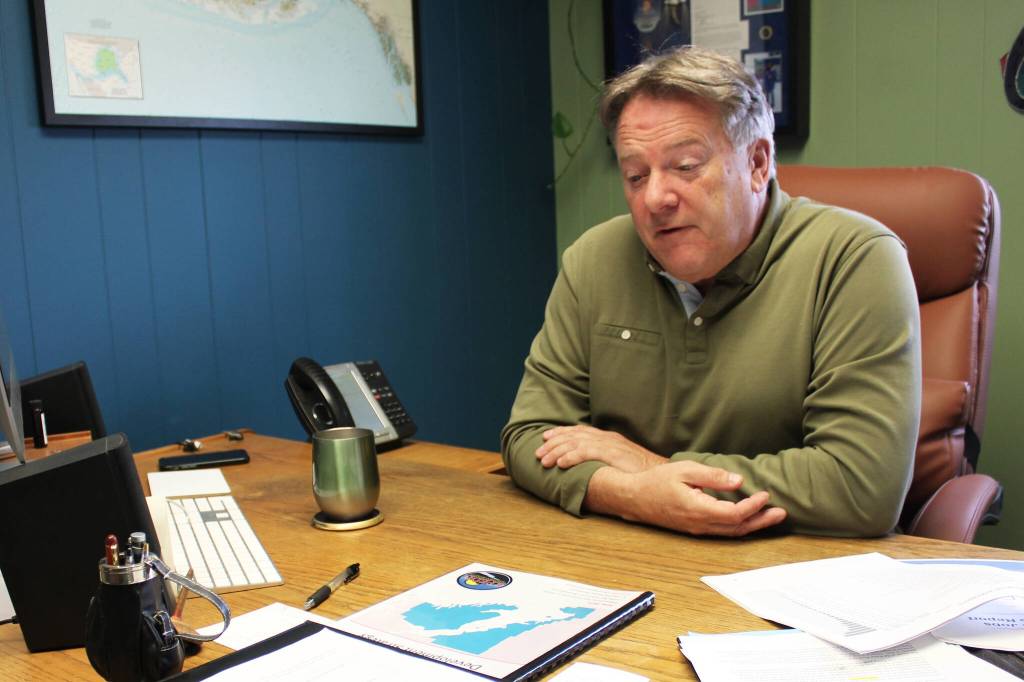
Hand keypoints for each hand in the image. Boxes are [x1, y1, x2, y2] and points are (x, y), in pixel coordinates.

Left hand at [536, 425, 663, 472]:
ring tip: (544, 460)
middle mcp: (608, 438)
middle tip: (539, 452)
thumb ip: (607, 461)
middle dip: (554, 442)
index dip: (561, 433)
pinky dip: (571, 457)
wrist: (663, 473)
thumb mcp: (621, 462)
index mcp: (609, 438)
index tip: (546, 437)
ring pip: (576, 443)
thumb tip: (591, 468)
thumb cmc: (643, 472)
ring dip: (557, 451)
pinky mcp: (613, 454)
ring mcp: (611, 445)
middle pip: (574, 435)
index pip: (580, 432)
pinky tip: (560, 463)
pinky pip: (587, 452)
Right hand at [585, 461, 787, 536]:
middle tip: (781, 513)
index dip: (753, 506)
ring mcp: (697, 530)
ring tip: (770, 517)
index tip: (764, 494)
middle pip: (737, 528)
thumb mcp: (685, 470)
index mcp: (699, 509)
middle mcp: (700, 525)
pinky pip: (722, 531)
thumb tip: (738, 481)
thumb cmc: (657, 481)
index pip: (734, 514)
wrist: (634, 498)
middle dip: (761, 521)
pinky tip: (747, 519)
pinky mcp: (695, 529)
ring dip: (753, 526)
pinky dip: (739, 526)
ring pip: (731, 532)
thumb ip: (712, 476)